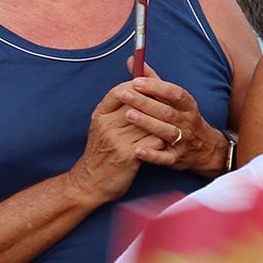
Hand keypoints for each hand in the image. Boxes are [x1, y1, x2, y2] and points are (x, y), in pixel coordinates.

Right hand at [68, 84, 168, 205]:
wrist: (90, 182)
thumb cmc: (103, 151)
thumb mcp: (103, 125)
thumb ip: (118, 105)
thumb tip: (136, 80)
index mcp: (100, 115)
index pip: (120, 91)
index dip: (139, 87)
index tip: (154, 88)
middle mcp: (107, 125)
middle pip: (138, 104)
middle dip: (157, 102)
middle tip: (171, 103)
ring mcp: (117, 140)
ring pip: (150, 121)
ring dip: (163, 121)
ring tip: (172, 121)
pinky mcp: (128, 155)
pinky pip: (154, 140)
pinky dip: (163, 139)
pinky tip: (166, 141)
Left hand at [120, 60, 225, 175]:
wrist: (206, 150)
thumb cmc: (183, 119)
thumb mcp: (174, 100)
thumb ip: (152, 81)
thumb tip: (132, 60)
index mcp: (188, 106)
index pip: (175, 93)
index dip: (157, 87)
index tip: (137, 81)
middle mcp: (187, 122)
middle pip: (167, 111)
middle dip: (145, 103)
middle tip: (124, 94)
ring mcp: (183, 141)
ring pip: (166, 132)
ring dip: (148, 123)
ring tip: (128, 115)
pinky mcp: (177, 158)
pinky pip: (165, 157)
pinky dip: (152, 154)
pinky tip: (138, 150)